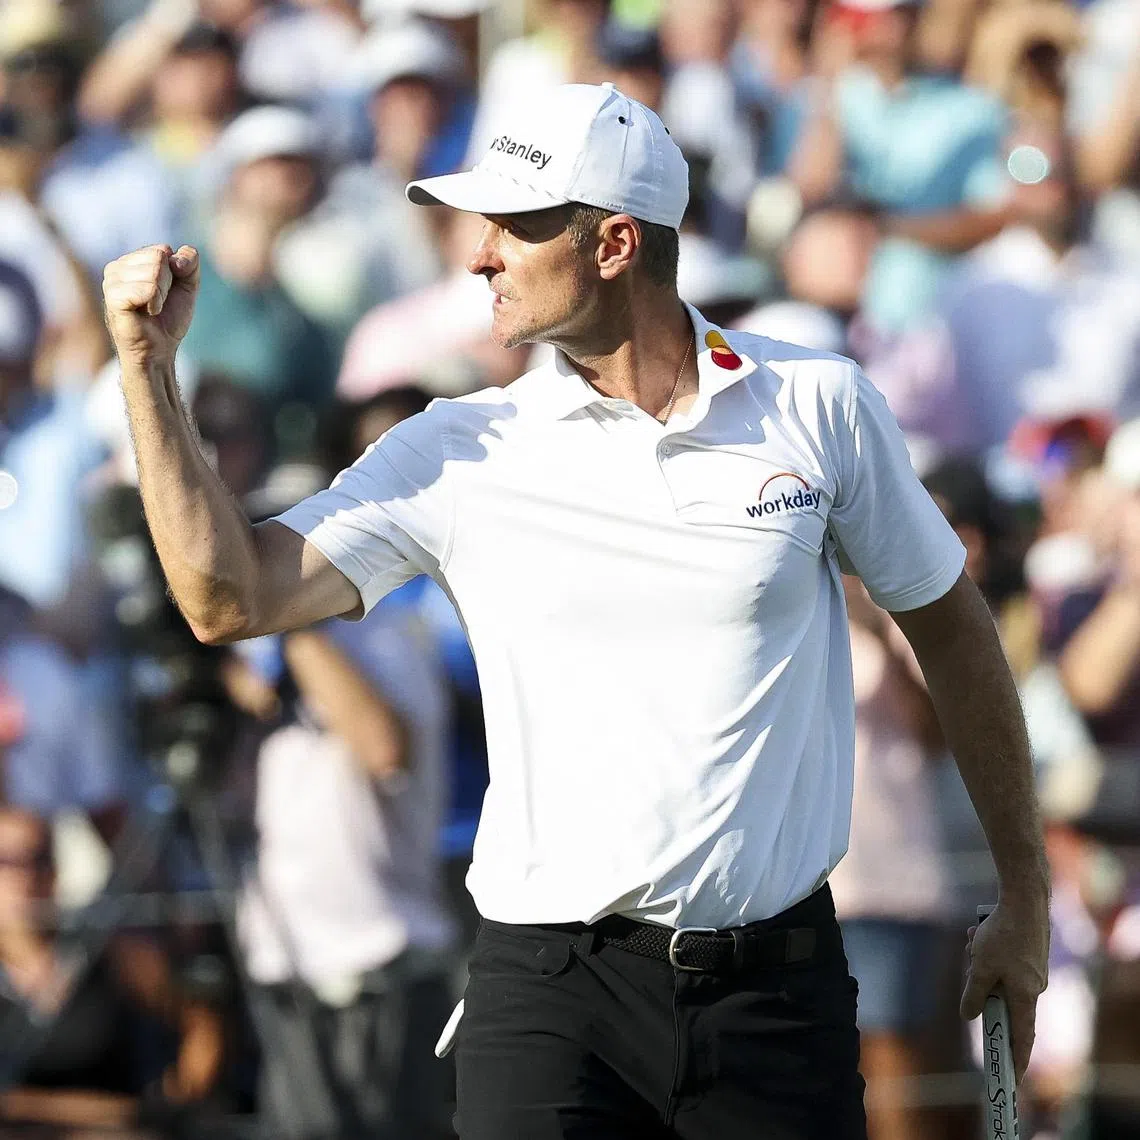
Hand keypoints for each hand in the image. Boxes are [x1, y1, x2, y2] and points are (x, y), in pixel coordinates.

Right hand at [102, 244, 199, 368]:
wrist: (160, 350)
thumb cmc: (169, 318)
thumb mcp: (188, 285)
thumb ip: (190, 262)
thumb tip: (174, 257)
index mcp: (131, 260)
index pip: (163, 250)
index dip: (175, 274)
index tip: (166, 292)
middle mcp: (117, 267)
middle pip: (158, 258)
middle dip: (168, 284)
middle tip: (158, 303)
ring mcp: (111, 281)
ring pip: (154, 272)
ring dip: (161, 296)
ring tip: (151, 309)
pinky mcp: (113, 297)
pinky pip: (147, 289)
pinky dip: (155, 304)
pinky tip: (146, 313)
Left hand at [961, 896, 1048, 1083]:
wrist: (1024, 900)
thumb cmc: (1004, 936)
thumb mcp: (982, 967)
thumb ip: (974, 994)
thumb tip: (970, 1015)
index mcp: (1025, 996)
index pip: (1022, 1036)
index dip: (1017, 1057)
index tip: (1012, 1076)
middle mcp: (1033, 987)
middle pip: (1001, 999)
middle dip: (981, 985)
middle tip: (971, 962)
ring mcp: (1032, 970)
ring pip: (997, 976)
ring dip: (980, 961)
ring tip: (974, 941)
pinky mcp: (1028, 955)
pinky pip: (1001, 961)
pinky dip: (986, 951)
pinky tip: (978, 934)